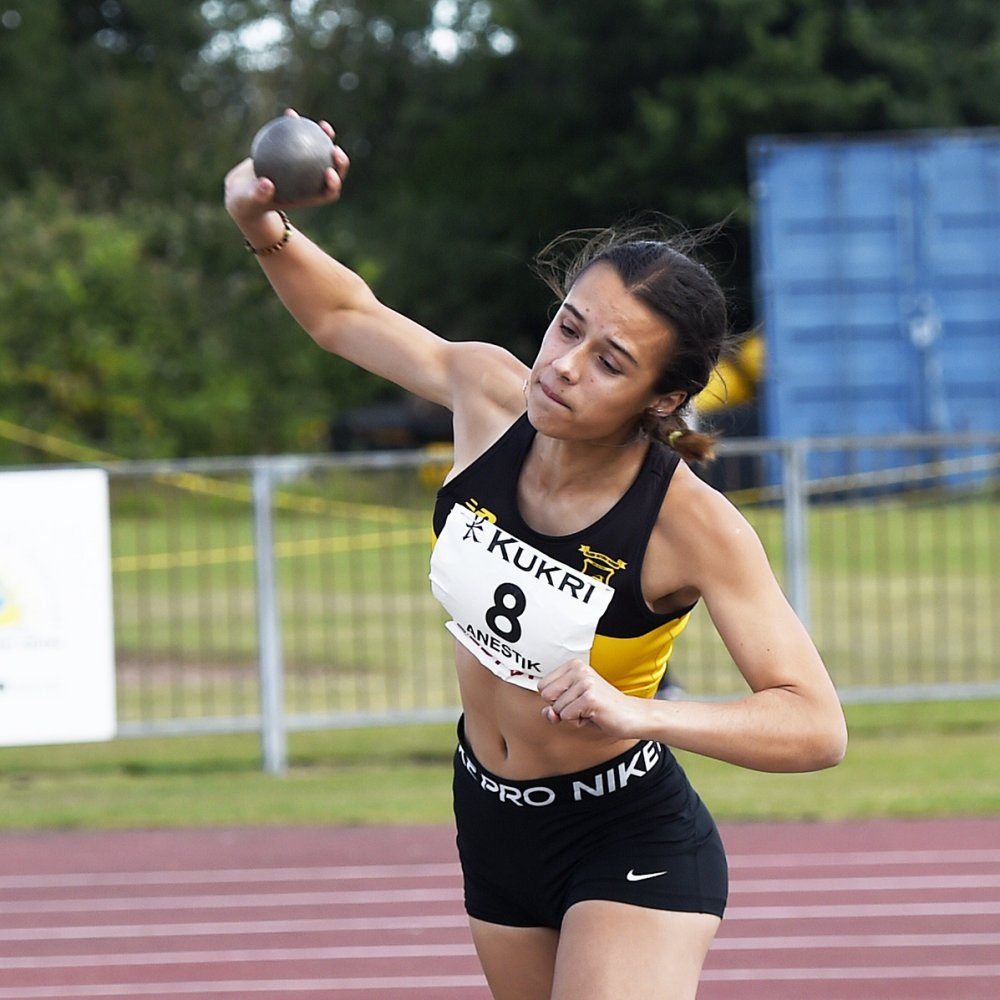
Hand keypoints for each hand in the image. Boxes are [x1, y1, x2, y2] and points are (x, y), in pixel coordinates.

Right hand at [223, 110, 350, 225]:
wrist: (241, 191)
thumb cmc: (247, 202)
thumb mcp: (250, 201)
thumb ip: (259, 195)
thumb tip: (267, 184)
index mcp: (307, 197)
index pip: (327, 193)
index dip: (334, 184)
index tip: (330, 172)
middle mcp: (308, 182)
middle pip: (331, 171)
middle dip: (339, 161)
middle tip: (335, 148)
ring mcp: (301, 166)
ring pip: (319, 151)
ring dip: (325, 137)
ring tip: (323, 125)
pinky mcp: (290, 153)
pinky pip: (296, 137)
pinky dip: (295, 125)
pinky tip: (290, 113)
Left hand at [537, 658, 641, 735]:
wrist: (632, 715)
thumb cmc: (602, 709)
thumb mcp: (572, 705)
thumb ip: (553, 708)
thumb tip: (548, 713)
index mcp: (574, 665)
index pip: (542, 685)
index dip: (555, 699)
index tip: (574, 699)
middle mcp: (579, 669)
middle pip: (546, 695)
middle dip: (561, 707)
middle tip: (582, 706)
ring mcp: (585, 682)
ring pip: (557, 709)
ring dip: (572, 716)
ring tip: (590, 710)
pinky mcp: (590, 697)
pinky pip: (567, 717)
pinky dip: (579, 722)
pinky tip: (594, 714)